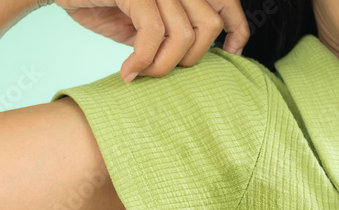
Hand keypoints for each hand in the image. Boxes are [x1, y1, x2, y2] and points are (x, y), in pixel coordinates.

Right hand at [54, 0, 248, 81]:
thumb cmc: (101, 6)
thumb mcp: (142, 24)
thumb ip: (169, 34)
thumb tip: (190, 58)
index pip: (226, 3)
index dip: (237, 29)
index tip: (231, 52)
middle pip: (209, 25)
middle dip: (189, 60)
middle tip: (162, 71)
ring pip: (185, 34)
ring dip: (163, 66)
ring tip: (141, 74)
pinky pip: (154, 33)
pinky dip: (143, 61)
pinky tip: (128, 72)